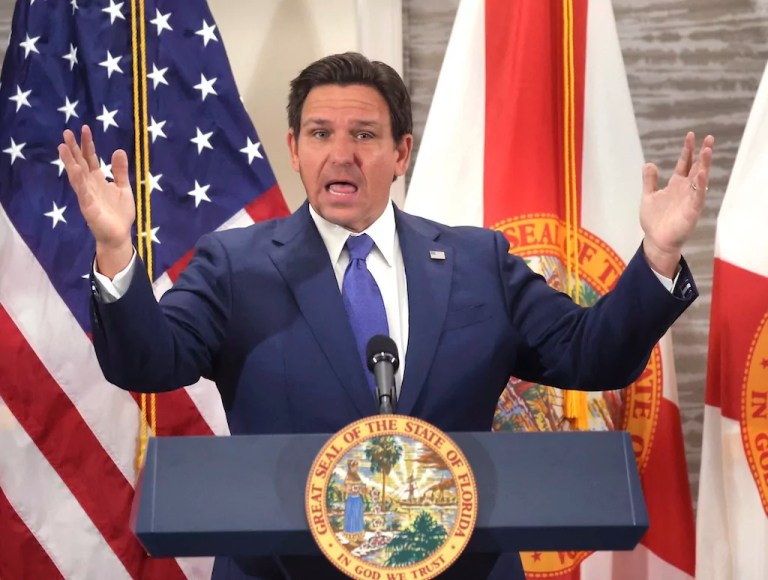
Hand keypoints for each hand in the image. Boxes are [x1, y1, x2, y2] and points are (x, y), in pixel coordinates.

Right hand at [58, 125, 134, 277]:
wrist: (119, 235)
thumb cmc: (120, 212)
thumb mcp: (123, 188)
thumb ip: (120, 171)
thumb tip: (118, 150)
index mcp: (98, 179)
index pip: (90, 158)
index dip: (87, 144)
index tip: (84, 128)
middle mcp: (90, 185)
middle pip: (79, 163)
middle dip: (74, 148)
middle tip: (66, 132)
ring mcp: (87, 195)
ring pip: (76, 176)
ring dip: (70, 162)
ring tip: (63, 147)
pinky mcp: (88, 207)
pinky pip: (83, 192)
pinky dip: (80, 181)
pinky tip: (76, 170)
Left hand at [640, 132, 713, 277]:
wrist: (656, 240)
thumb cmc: (654, 220)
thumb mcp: (648, 196)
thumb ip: (649, 181)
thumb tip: (649, 163)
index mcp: (676, 185)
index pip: (684, 164)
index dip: (687, 150)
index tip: (691, 135)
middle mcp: (685, 189)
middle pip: (696, 168)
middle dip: (702, 154)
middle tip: (708, 138)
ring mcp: (690, 199)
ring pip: (700, 179)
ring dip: (704, 165)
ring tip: (707, 151)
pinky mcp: (692, 211)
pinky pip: (698, 196)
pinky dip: (701, 185)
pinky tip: (703, 174)